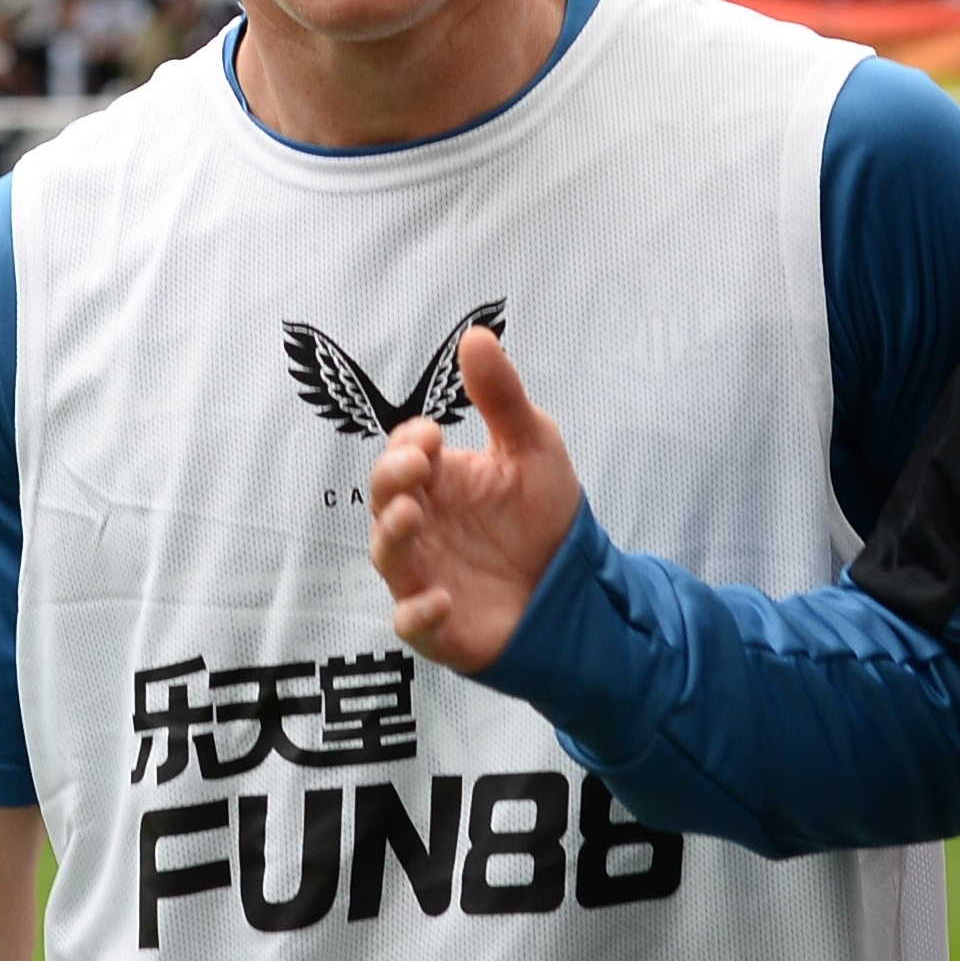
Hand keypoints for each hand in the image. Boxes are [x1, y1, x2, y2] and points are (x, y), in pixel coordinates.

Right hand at [368, 326, 580, 673]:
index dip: (411, 444)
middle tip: (418, 466)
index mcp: (438, 483)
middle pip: (382, 498)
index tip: (434, 438)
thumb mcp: (532, 448)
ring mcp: (426, 575)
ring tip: (410, 516)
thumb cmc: (543, 516)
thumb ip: (501, 397)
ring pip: (387, 556)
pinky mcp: (440, 626)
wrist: (577, 587)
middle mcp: (422, 527)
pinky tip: (440, 599)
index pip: (404, 455)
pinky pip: (411, 623)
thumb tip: (476, 335)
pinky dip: (418, 614)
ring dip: (391, 535)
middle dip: (392, 479)